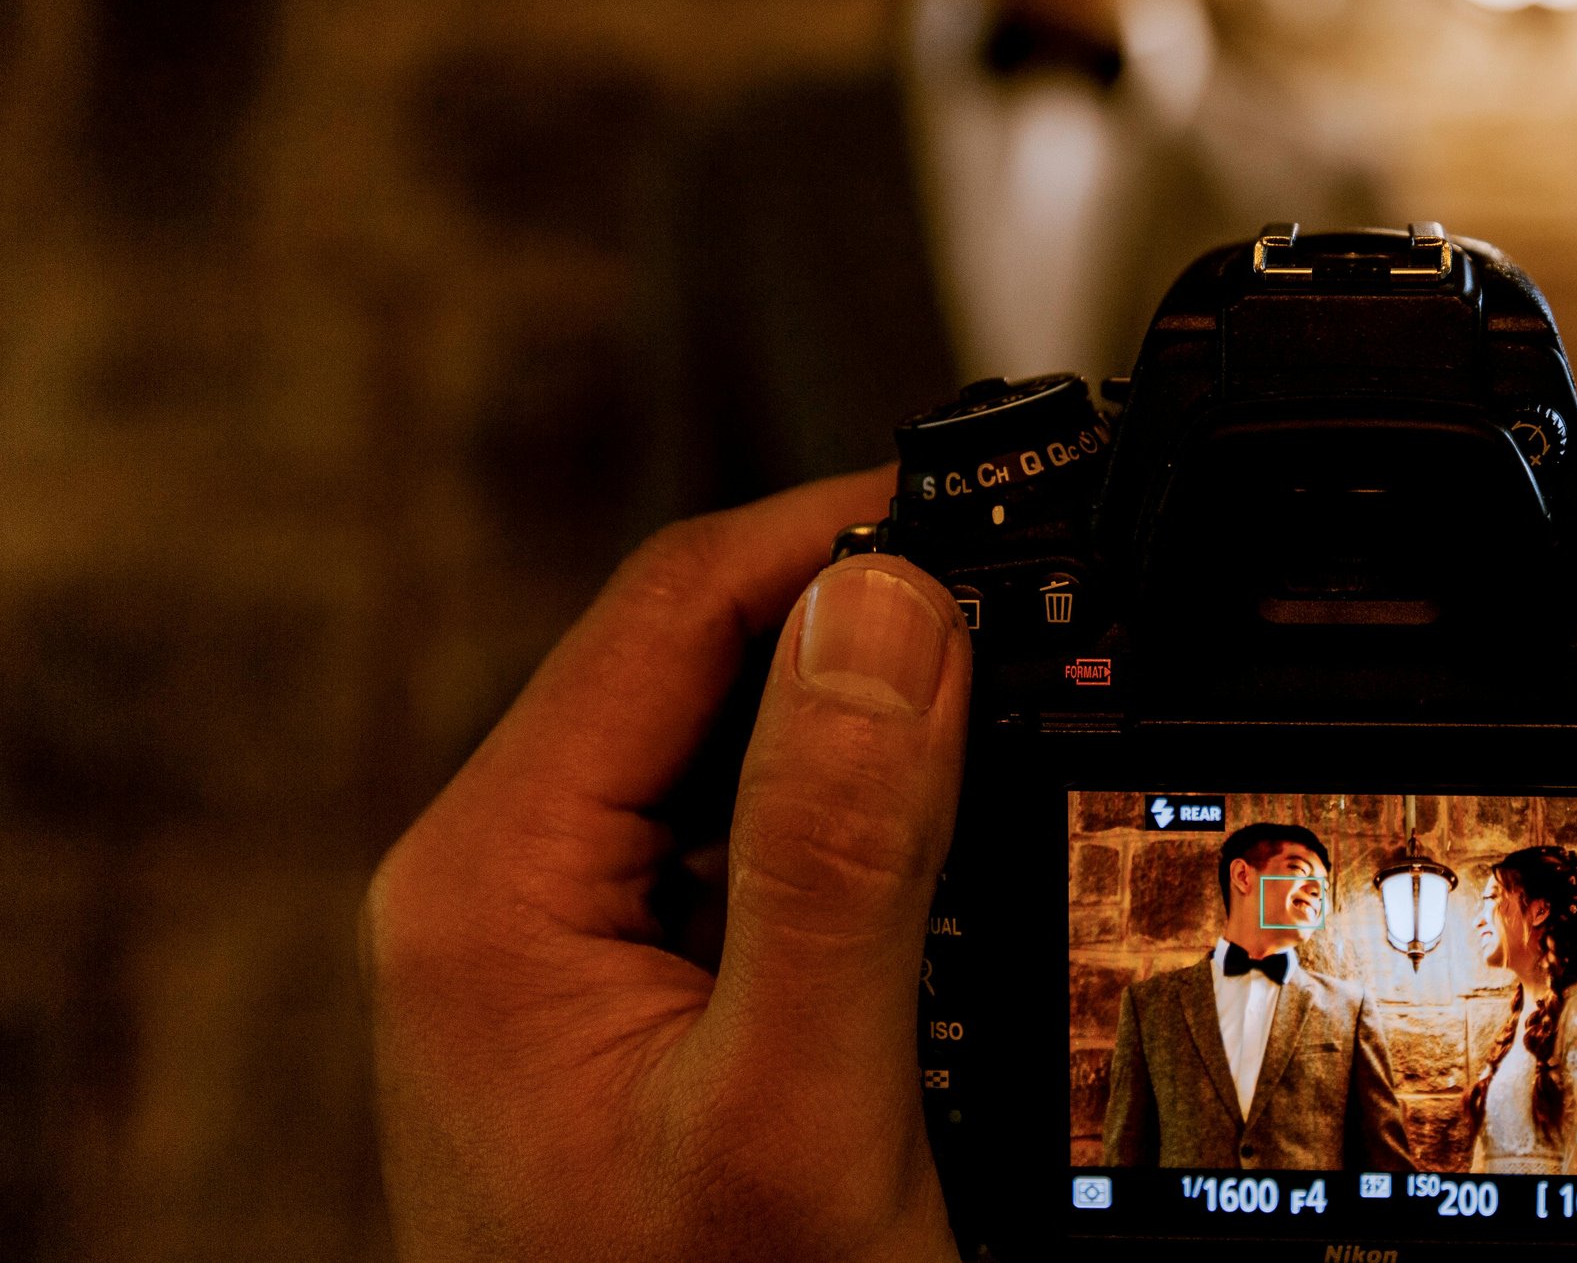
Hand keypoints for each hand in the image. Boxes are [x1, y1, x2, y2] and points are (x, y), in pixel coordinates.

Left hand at [361, 470, 970, 1262]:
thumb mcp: (795, 1107)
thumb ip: (834, 850)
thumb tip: (890, 607)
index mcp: (493, 884)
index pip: (677, 605)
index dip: (844, 532)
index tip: (1000, 516)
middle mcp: (502, 890)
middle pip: (700, 658)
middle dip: (869, 626)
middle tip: (1035, 619)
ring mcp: (558, 942)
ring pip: (729, 745)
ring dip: (867, 721)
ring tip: (1007, 719)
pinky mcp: (622, 991)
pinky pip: (740, 841)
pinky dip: (850, 819)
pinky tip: (940, 848)